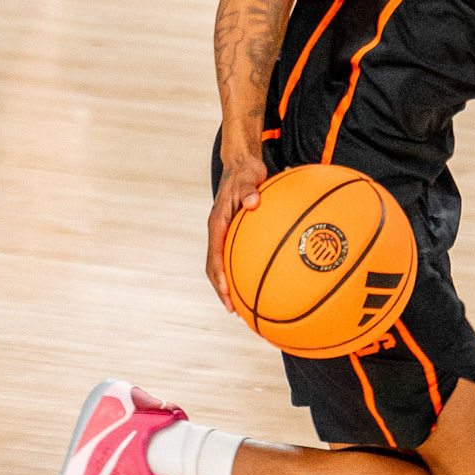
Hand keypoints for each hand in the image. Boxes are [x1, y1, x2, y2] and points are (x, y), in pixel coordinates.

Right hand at [206, 154, 266, 311]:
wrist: (241, 164)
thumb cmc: (246, 171)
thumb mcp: (247, 177)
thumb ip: (248, 189)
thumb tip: (252, 202)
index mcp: (217, 223)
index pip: (214, 255)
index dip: (219, 276)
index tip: (226, 292)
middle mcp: (218, 231)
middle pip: (214, 267)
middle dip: (222, 290)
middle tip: (234, 310)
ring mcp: (225, 234)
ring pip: (223, 264)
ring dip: (229, 285)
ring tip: (243, 305)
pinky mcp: (234, 233)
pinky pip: (235, 256)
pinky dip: (242, 271)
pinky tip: (259, 280)